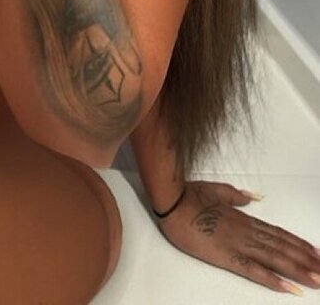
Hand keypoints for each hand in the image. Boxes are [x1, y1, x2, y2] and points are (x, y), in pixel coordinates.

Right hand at [158, 180, 319, 295]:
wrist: (172, 201)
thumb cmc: (190, 195)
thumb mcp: (216, 190)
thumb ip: (235, 195)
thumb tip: (251, 196)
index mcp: (243, 218)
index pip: (277, 233)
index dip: (298, 243)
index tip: (315, 252)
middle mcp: (246, 231)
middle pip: (282, 248)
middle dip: (306, 260)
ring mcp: (239, 244)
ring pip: (275, 259)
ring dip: (298, 270)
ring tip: (317, 279)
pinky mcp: (227, 256)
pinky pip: (254, 270)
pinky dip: (273, 280)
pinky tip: (289, 288)